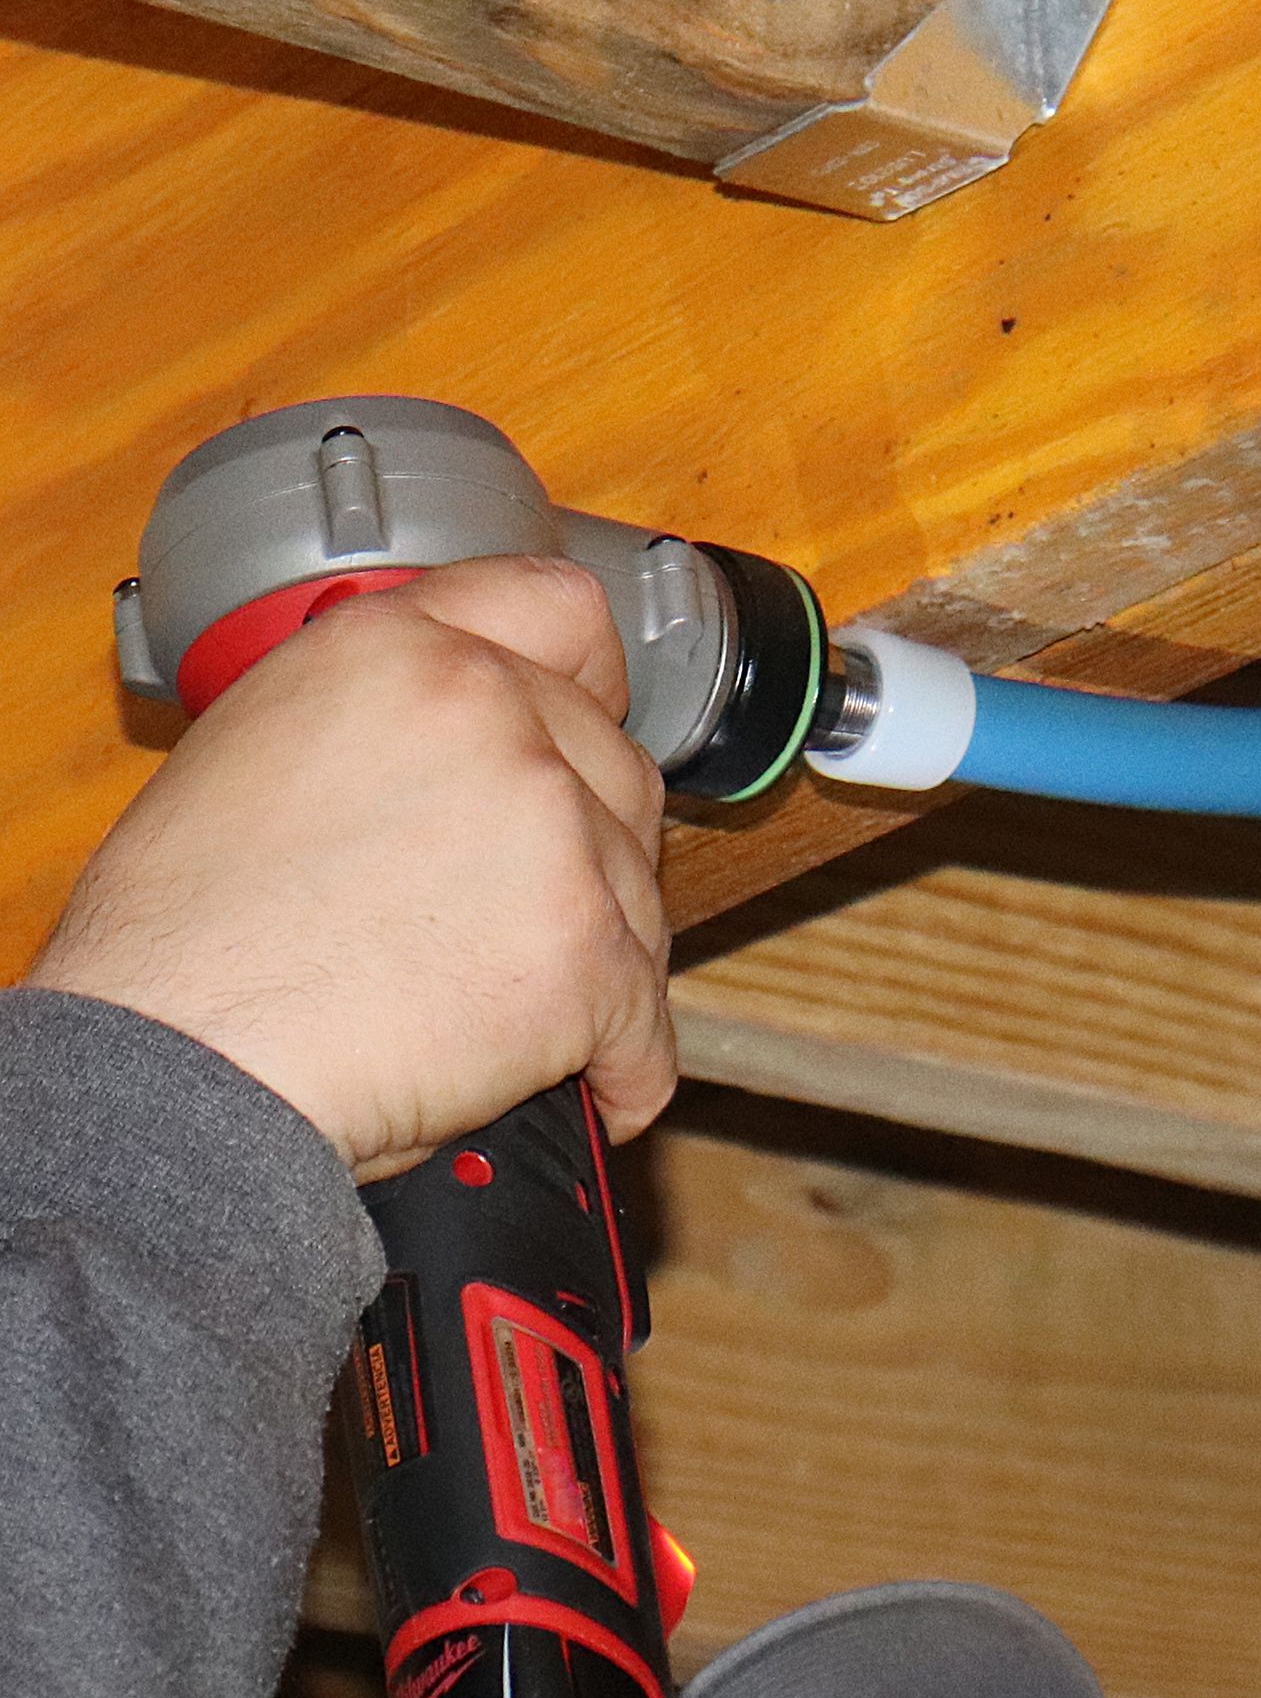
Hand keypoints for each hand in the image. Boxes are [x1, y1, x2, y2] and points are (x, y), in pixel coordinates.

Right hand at [28, 557, 674, 1181]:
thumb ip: (384, 721)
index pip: (562, 612)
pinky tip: (594, 1085)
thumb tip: (453, 757)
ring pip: (639, 890)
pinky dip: (625, 1061)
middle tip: (525, 914)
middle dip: (589, 845)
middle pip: (616, 767)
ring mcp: (552, 827)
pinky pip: (648, 1014)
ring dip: (602, 955)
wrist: (174, 1068)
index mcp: (399, 649)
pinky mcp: (587, 950)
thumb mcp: (255, 753)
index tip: (596, 717)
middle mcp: (490, 712)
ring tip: (519, 1015)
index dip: (589, 677)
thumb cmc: (181, 946)